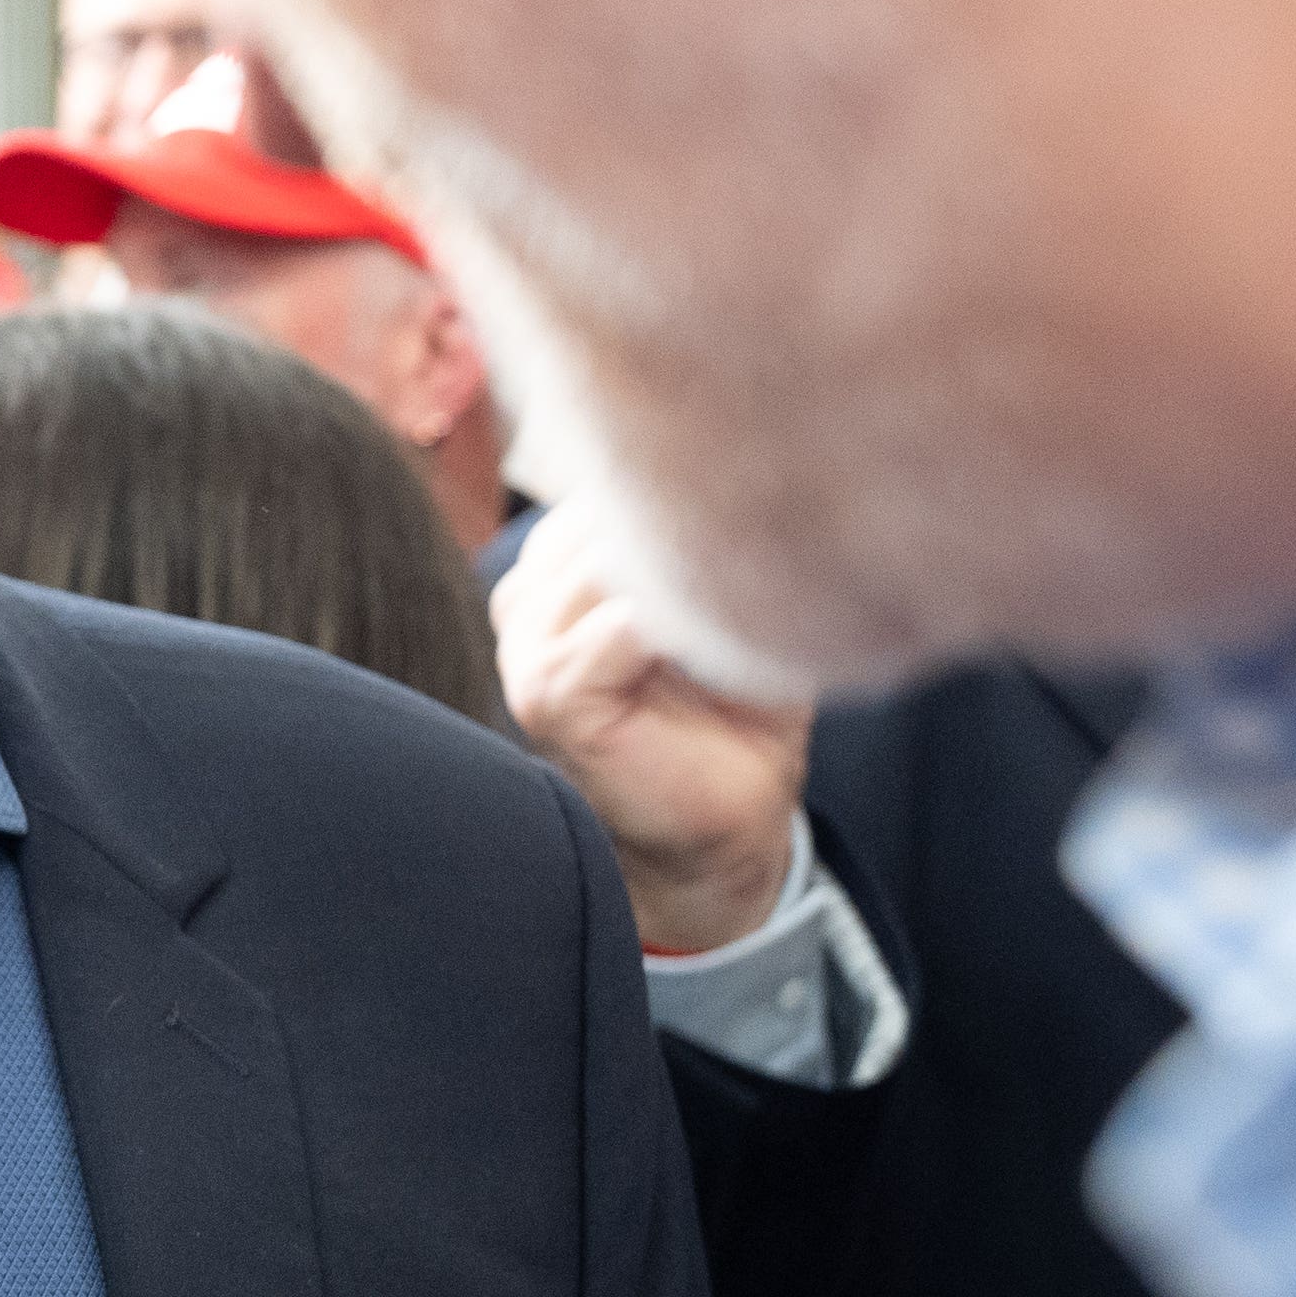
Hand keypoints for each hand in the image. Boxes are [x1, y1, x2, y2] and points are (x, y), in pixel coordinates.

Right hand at [495, 500, 815, 954]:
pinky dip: (685, 625)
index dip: (681, 491)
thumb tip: (755, 463)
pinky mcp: (549, 691)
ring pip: (612, 559)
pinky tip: (729, 644)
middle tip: (769, 555)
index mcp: (559, 570)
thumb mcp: (728, 609)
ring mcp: (527, 646)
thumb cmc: (734, 721)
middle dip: (688, 530)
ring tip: (747, 610)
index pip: (610, 483)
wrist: (723, 832)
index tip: (757, 501)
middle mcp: (528, 599)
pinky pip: (622, 624)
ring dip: (691, 576)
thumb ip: (708, 543)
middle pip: (608, 513)